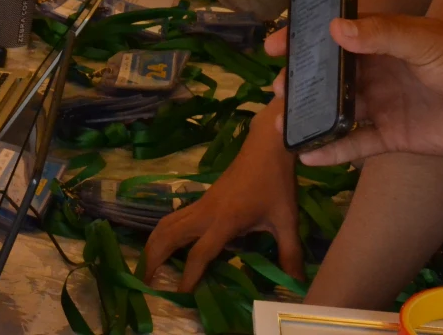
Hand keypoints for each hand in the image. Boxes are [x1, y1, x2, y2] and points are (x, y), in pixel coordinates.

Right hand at [141, 101, 303, 291]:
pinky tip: (166, 245)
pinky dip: (164, 233)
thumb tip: (297, 283)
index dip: (190, 276)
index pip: (199, 253)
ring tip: (147, 266)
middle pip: (168, 235)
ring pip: (166, 223)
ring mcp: (200, 204)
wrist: (266, 147)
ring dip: (153, 244)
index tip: (182, 295)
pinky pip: (174, 217)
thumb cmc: (275, 183)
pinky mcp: (202, 199)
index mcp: (224, 220)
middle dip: (154, 258)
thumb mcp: (286, 220)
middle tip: (145, 281)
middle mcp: (205, 212)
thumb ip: (290, 253)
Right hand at [263, 17, 442, 166]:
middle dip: (300, 83)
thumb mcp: (425, 41)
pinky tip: (307, 156)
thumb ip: (381, 35)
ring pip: (336, 110)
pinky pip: (355, 143)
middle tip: (277, 90)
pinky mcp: (393, 135)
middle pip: (328, 77)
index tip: (275, 45)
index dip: (303, 40)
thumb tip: (334, 30)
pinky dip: (331, 149)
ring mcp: (382, 105)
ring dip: (309, 116)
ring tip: (281, 124)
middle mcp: (376, 72)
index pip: (333, 38)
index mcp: (381, 42)